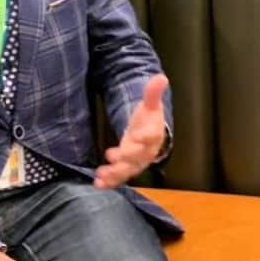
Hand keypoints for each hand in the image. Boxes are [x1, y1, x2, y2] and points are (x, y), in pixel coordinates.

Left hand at [94, 74, 167, 188]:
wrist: (148, 135)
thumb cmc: (148, 120)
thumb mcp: (149, 105)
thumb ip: (152, 93)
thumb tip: (160, 77)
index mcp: (153, 134)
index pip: (151, 136)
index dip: (144, 137)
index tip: (136, 136)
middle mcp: (146, 151)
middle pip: (139, 157)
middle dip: (126, 158)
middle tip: (112, 155)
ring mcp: (136, 162)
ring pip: (128, 170)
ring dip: (115, 174)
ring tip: (101, 175)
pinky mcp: (126, 168)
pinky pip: (119, 177)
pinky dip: (110, 182)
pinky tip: (98, 183)